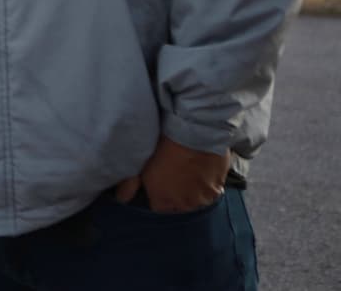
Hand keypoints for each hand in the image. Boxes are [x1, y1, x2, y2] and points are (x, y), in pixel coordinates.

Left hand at [115, 135, 231, 212]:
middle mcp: (184, 205)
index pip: (157, 209)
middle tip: (173, 176)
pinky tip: (201, 170)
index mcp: (163, 201)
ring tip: (188, 172)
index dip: (156, 196)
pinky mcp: (218, 187)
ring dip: (192, 192)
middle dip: (175, 196)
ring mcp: (203, 198)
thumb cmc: (163, 145)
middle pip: (178, 207)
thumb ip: (129, 185)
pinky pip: (212, 190)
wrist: (194, 132)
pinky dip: (207, 184)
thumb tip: (121, 198)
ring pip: (196, 200)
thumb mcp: (140, 163)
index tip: (156, 186)